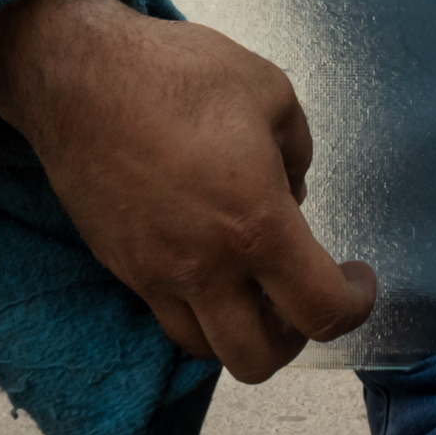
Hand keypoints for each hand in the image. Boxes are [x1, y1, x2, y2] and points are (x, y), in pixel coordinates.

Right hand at [0, 0, 376, 381]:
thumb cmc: (179, 74)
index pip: (320, 309)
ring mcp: (154, 275)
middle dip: (292, 336)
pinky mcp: (120, 266)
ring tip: (253, 284)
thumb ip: (297, 153)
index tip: (356, 276)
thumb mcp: (270, 92)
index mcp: (256, 225)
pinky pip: (166, 316)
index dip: (354, 304)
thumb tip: (290, 192)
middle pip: (257, 360)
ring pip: (206, 349)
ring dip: (240, 330)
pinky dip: (197, 310)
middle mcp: (204, 268)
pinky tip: (207, 263)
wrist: (78, 78)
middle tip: (301, 291)